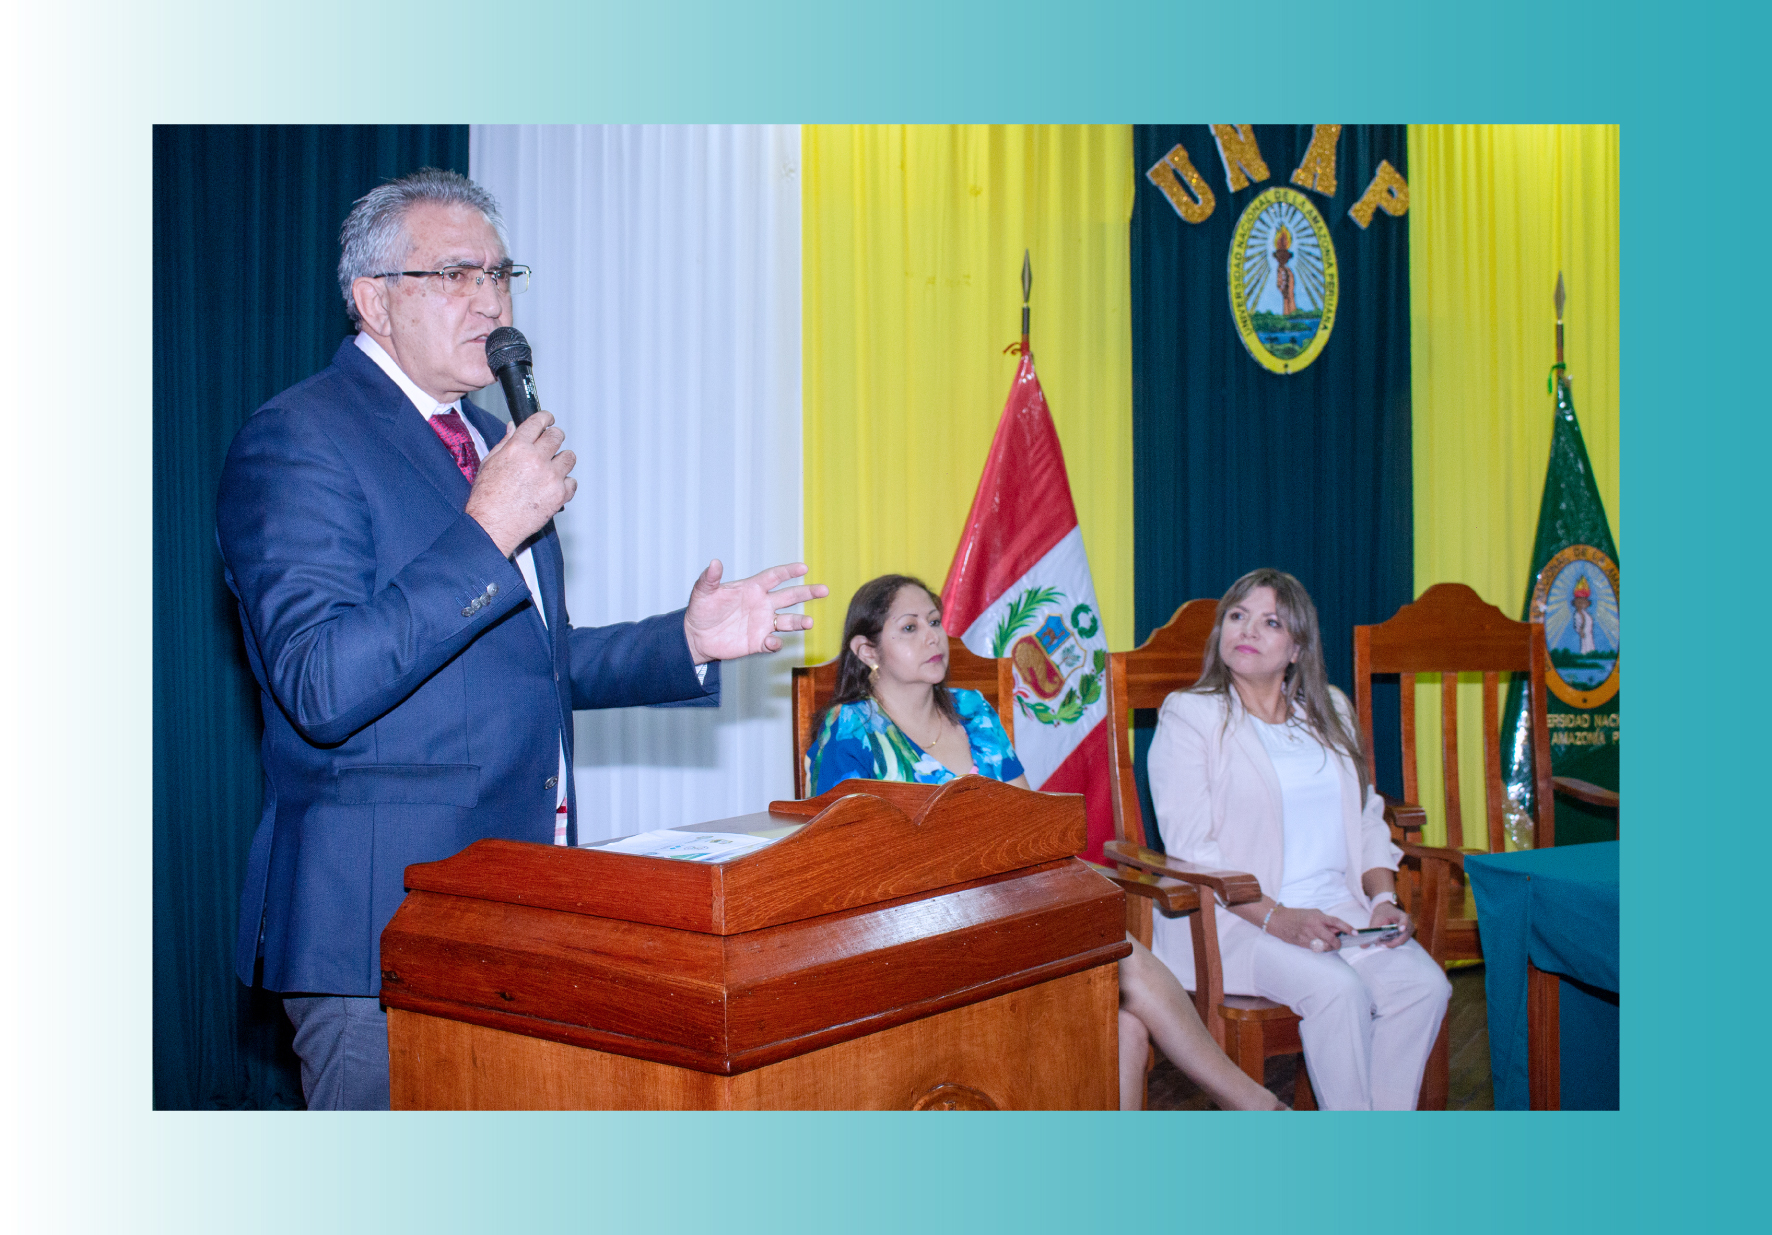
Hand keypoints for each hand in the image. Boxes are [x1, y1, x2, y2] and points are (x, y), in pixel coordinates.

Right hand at [465, 412, 577, 556]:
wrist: (491, 526)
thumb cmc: (486, 498)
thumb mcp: (489, 463)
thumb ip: (505, 443)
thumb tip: (514, 428)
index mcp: (517, 448)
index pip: (538, 421)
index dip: (545, 418)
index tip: (548, 419)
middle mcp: (536, 459)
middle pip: (557, 436)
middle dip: (554, 437)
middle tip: (550, 444)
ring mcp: (551, 477)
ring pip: (569, 457)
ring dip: (562, 460)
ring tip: (551, 469)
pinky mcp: (559, 495)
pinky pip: (572, 482)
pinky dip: (565, 484)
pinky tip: (553, 487)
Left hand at [683, 560, 828, 664]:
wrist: (696, 636)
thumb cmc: (701, 610)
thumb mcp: (702, 592)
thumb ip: (709, 579)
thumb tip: (714, 562)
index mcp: (752, 588)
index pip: (774, 577)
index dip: (788, 571)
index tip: (803, 567)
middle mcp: (762, 604)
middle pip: (790, 596)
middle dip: (807, 593)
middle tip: (824, 590)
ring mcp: (762, 624)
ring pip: (787, 621)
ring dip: (799, 622)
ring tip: (809, 623)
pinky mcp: (758, 642)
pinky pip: (772, 643)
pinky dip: (775, 644)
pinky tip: (772, 642)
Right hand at [1268, 906, 1354, 952]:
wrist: (1279, 920)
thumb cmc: (1298, 915)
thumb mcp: (1314, 913)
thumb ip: (1326, 921)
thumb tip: (1338, 931)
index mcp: (1318, 917)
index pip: (1336, 922)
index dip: (1347, 928)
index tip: (1356, 933)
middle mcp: (1314, 926)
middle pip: (1332, 939)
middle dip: (1338, 944)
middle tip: (1339, 944)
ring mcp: (1308, 936)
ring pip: (1324, 947)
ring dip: (1329, 947)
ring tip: (1328, 944)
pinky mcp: (1303, 943)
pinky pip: (1316, 949)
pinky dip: (1320, 949)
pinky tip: (1319, 945)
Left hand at [1368, 898, 1413, 947]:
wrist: (1386, 909)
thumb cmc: (1382, 913)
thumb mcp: (1376, 920)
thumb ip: (1371, 932)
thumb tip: (1363, 947)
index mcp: (1402, 915)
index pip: (1405, 920)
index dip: (1403, 924)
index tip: (1401, 929)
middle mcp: (1408, 924)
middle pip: (1403, 936)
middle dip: (1392, 942)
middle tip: (1380, 944)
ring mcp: (1408, 930)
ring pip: (1401, 941)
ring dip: (1391, 944)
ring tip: (1380, 944)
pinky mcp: (1406, 935)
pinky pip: (1400, 941)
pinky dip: (1392, 943)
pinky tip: (1383, 943)